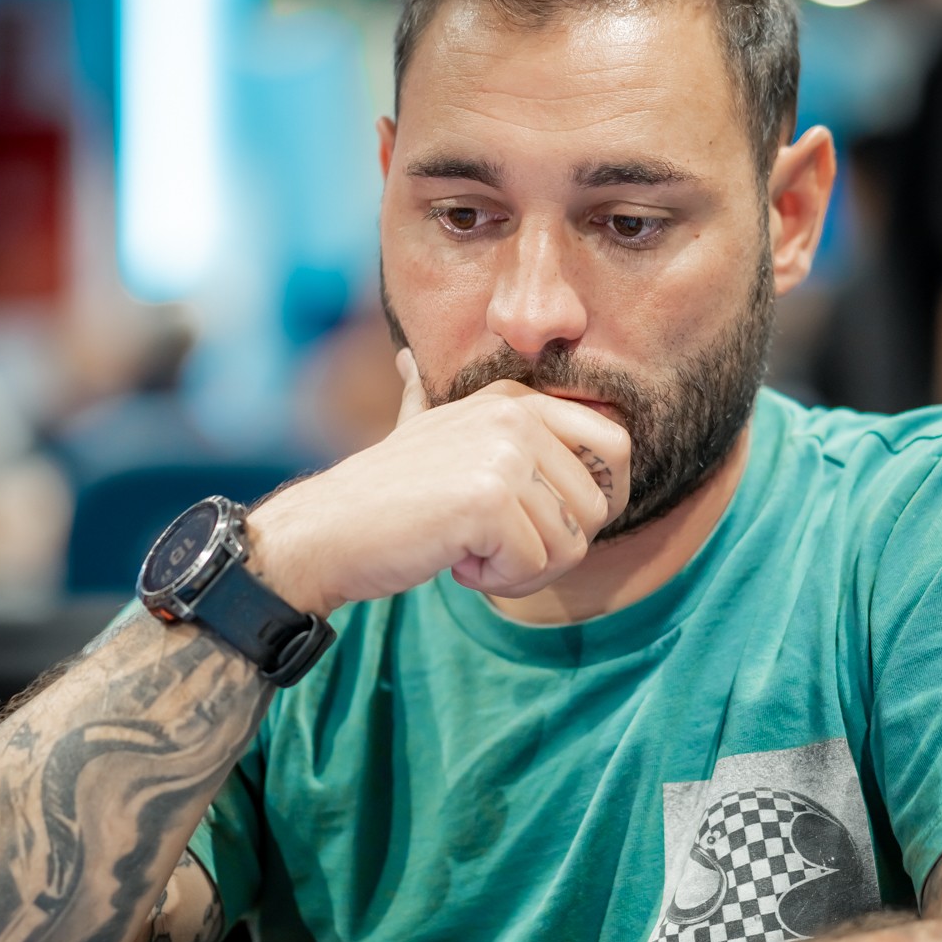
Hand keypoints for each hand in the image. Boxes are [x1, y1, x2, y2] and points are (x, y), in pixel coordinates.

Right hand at [251, 352, 630, 614]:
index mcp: (515, 398)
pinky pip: (535, 566)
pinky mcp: (489, 500)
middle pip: (599, 506)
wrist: (325, 533)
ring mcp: (504, 453)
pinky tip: (456, 562)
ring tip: (469, 553)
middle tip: (499, 551)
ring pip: (572, 543)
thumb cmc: (377, 498)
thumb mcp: (416, 432)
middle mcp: (516, 415)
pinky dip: (498, 582)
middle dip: (557, 548)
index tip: (550, 527)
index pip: (616, 446)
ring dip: (524, 571)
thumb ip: (427, 399)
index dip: (598, 502)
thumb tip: (404, 359)